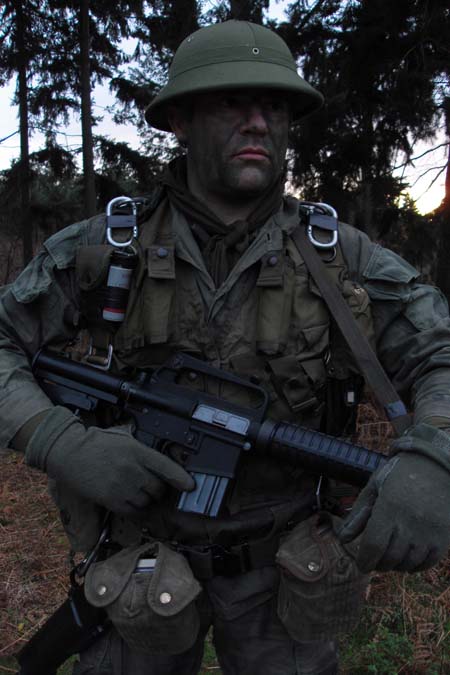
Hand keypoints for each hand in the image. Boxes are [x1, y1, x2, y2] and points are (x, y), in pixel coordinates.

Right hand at [25, 406, 194, 515]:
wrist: (70, 452)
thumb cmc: (97, 443)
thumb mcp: (123, 438)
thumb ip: (140, 450)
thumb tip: (157, 464)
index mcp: (137, 451)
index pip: (166, 467)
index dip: (181, 478)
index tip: (190, 486)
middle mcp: (132, 469)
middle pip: (157, 488)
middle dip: (157, 489)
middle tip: (149, 485)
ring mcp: (122, 486)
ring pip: (146, 501)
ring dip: (145, 500)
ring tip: (135, 491)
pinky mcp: (111, 499)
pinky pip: (132, 511)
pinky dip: (134, 509)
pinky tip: (128, 501)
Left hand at [338, 424, 449, 572]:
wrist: (436, 466)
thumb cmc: (399, 474)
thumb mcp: (374, 487)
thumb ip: (358, 514)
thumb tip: (343, 539)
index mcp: (389, 507)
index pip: (373, 546)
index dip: (365, 561)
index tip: (362, 565)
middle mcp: (410, 522)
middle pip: (389, 558)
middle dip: (378, 564)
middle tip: (374, 560)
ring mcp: (429, 531)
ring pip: (408, 563)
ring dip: (395, 566)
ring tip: (390, 559)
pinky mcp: (443, 536)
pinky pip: (428, 562)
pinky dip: (415, 566)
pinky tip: (407, 560)